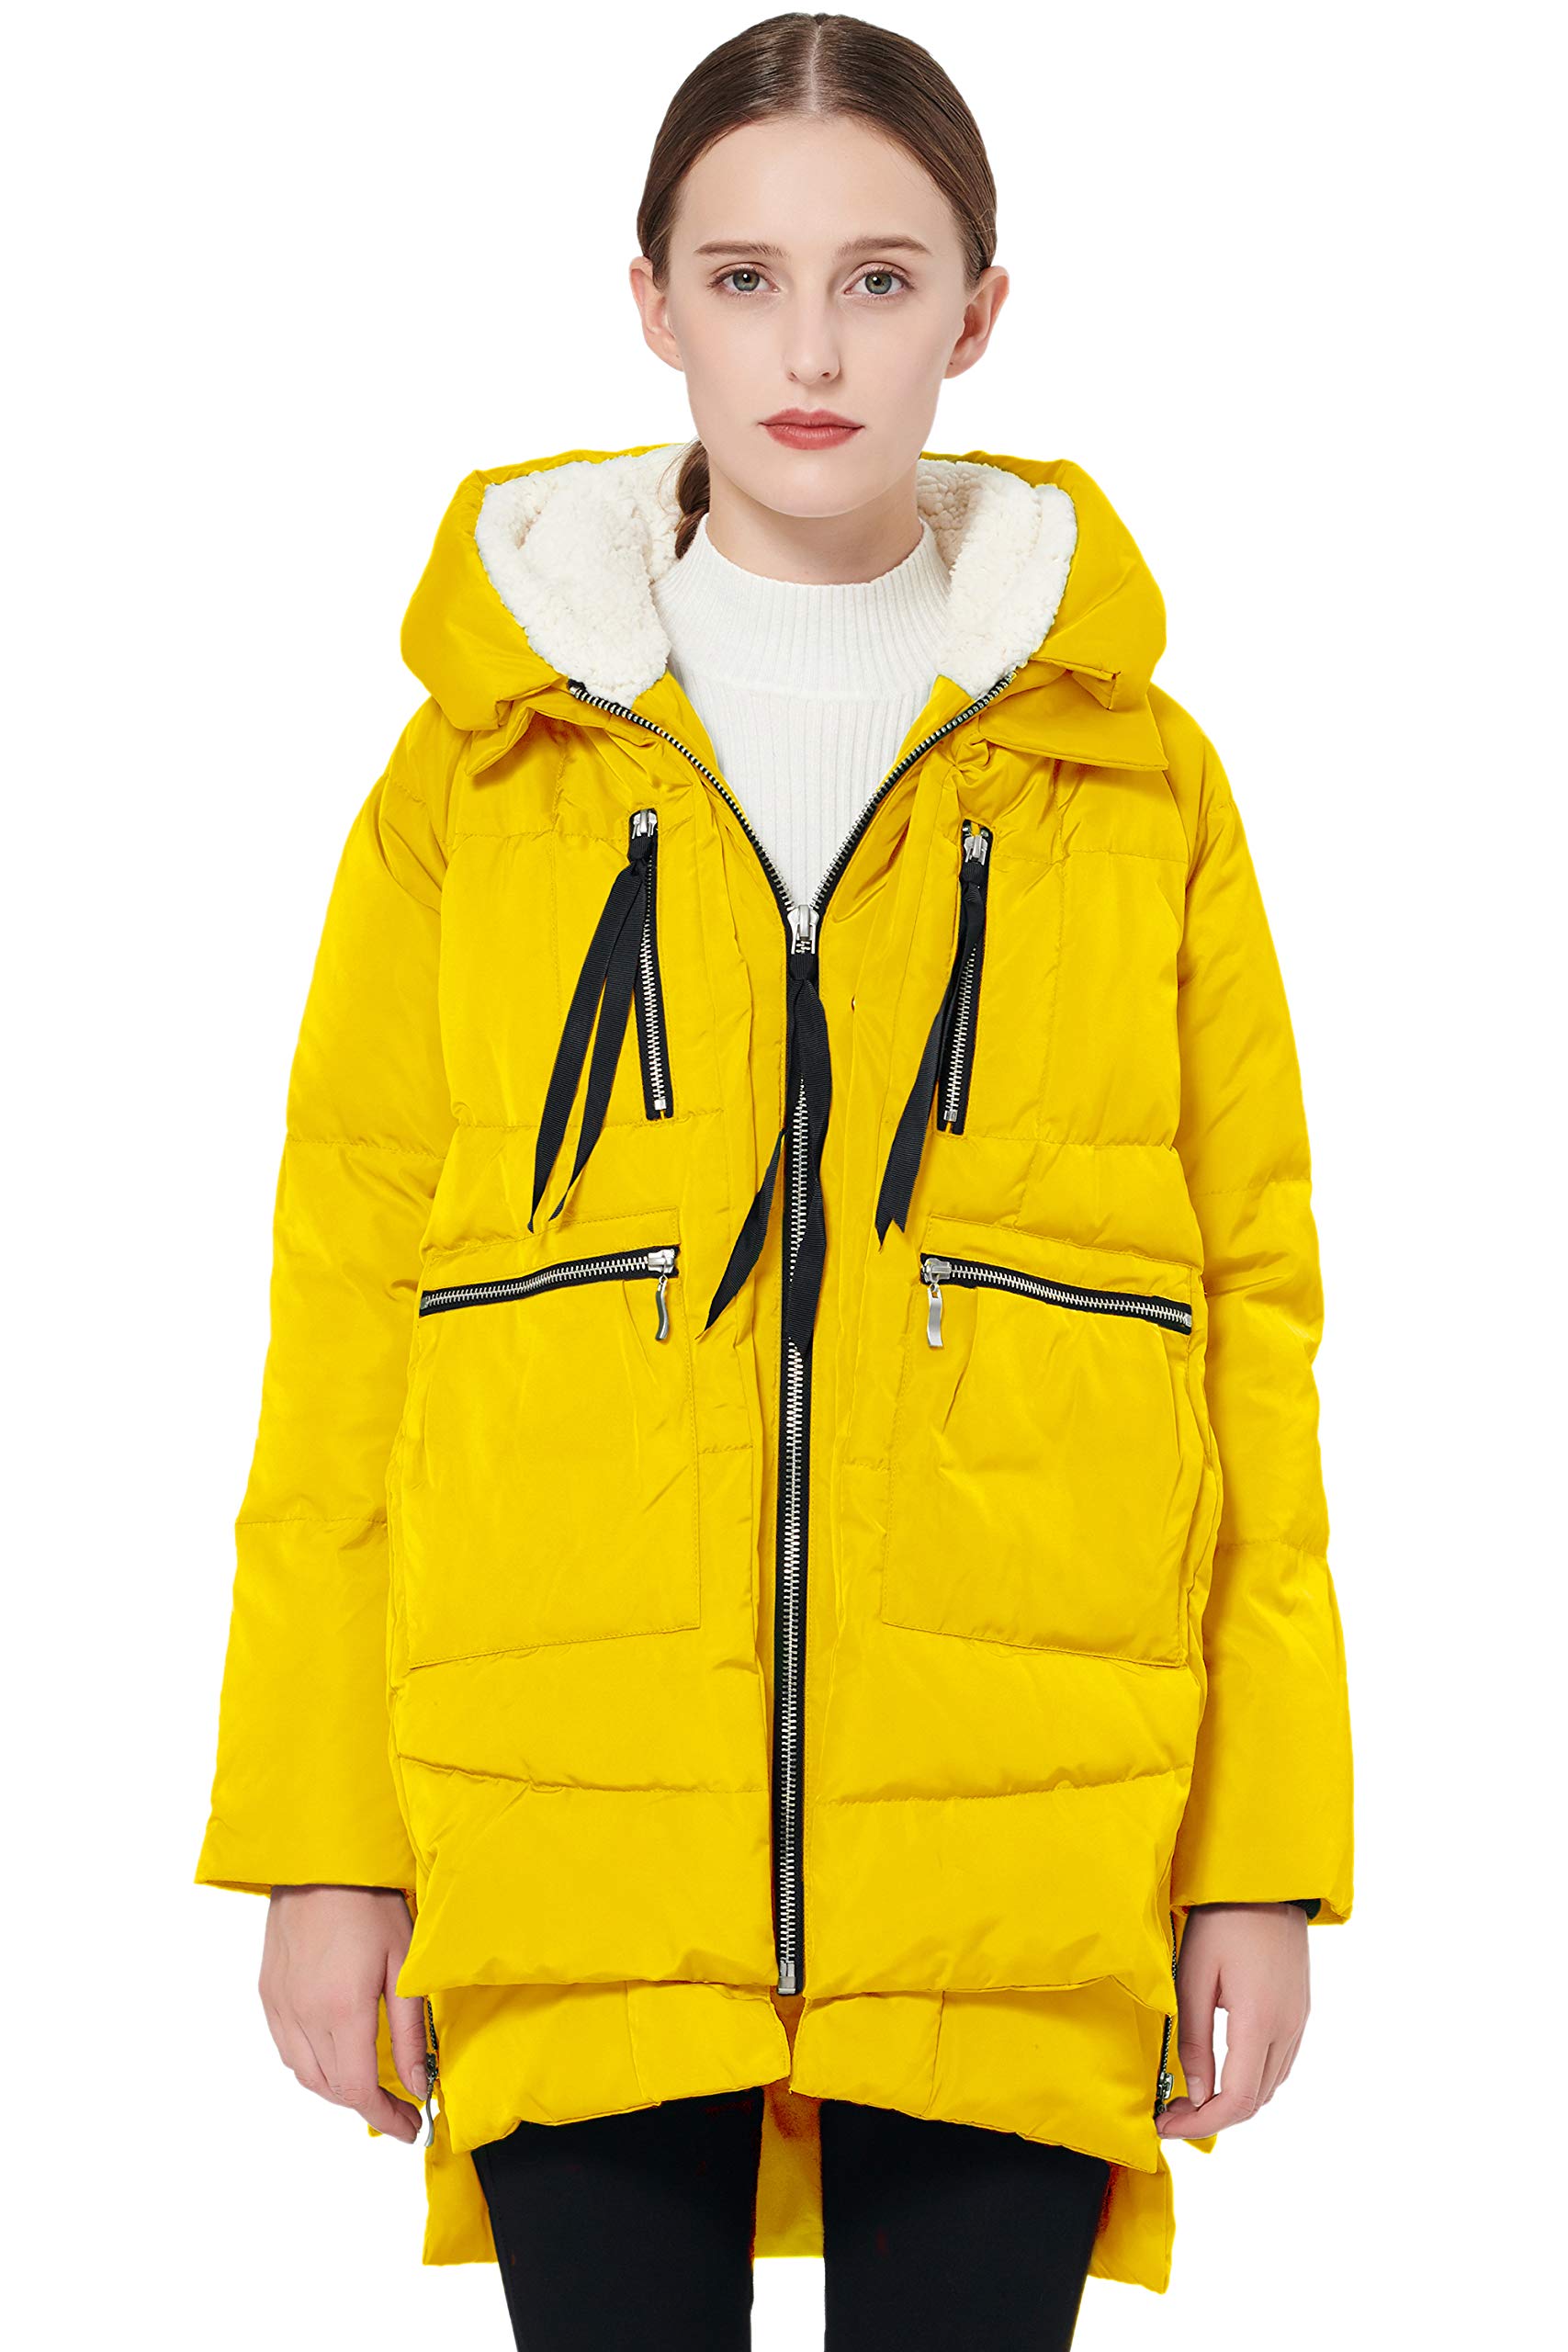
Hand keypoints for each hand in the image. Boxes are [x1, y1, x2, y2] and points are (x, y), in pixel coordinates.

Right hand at [261, 1885, 428, 2141]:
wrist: (320, 1860)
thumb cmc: (371, 1904)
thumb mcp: (404, 1966)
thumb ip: (411, 2032)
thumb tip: (420, 2084)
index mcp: (341, 2011)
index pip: (359, 2091)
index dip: (386, 2119)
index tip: (412, 2129)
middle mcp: (303, 2016)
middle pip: (331, 2090)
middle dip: (367, 2106)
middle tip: (400, 2106)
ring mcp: (279, 2006)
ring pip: (305, 2075)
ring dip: (338, 2089)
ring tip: (372, 2084)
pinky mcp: (267, 1993)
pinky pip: (287, 2049)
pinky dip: (312, 2065)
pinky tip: (335, 2054)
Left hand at [1155, 1902, 1309, 2138]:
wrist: (1265, 1884)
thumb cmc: (1222, 1922)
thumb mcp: (1193, 1977)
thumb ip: (1194, 2041)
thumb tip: (1195, 2093)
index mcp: (1259, 2022)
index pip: (1237, 2100)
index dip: (1201, 2122)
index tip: (1166, 2125)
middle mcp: (1287, 2029)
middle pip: (1255, 2101)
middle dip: (1212, 2116)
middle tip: (1171, 2110)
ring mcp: (1298, 2021)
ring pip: (1269, 2086)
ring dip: (1233, 2100)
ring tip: (1191, 2094)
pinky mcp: (1299, 2011)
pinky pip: (1279, 2063)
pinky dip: (1251, 2079)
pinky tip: (1221, 2070)